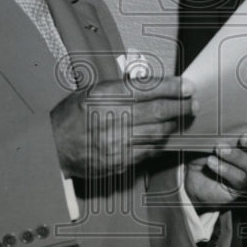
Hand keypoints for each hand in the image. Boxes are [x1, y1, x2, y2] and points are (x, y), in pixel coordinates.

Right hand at [50, 76, 193, 177]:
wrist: (53, 148)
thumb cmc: (73, 116)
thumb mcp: (92, 91)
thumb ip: (122, 88)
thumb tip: (153, 85)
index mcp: (105, 96)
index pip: (148, 89)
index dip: (172, 87)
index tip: (188, 86)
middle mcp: (112, 119)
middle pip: (158, 112)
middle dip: (180, 107)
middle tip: (193, 103)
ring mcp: (116, 143)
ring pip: (157, 133)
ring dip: (173, 125)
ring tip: (182, 118)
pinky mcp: (119, 161)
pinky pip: (148, 151)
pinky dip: (160, 141)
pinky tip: (165, 134)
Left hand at [184, 119, 246, 212]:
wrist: (190, 177)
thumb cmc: (204, 148)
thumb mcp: (203, 133)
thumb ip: (209, 121)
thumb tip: (200, 107)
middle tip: (244, 138)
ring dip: (238, 156)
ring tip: (219, 148)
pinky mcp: (241, 188)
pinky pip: (240, 179)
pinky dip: (226, 169)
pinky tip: (211, 162)